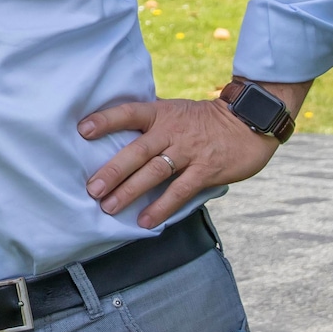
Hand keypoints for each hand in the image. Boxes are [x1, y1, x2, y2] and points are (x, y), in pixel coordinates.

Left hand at [77, 83, 303, 229]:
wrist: (250, 121)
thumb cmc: (205, 120)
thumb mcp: (175, 111)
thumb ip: (151, 123)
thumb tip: (118, 136)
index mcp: (161, 114)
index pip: (128, 113)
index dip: (106, 120)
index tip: (82, 130)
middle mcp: (172, 131)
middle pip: (136, 151)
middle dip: (112, 171)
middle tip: (91, 189)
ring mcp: (189, 151)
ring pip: (154, 172)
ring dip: (130, 191)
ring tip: (109, 207)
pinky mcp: (206, 170)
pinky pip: (180, 191)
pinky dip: (161, 207)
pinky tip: (145, 220)